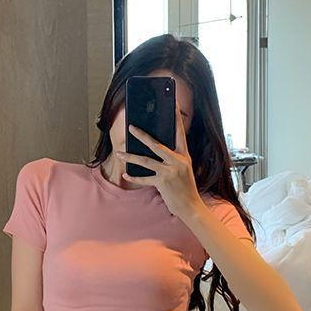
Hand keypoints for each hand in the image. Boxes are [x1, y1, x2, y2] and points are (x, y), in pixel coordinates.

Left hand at [115, 94, 202, 219]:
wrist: (190, 206)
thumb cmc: (185, 187)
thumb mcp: (183, 169)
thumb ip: (171, 159)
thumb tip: (153, 149)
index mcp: (184, 156)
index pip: (180, 133)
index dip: (176, 119)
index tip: (173, 105)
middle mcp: (178, 161)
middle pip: (156, 144)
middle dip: (142, 135)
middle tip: (131, 127)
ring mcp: (170, 171)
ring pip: (145, 160)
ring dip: (130, 157)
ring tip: (120, 153)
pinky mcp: (162, 182)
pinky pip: (144, 177)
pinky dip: (134, 176)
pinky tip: (125, 174)